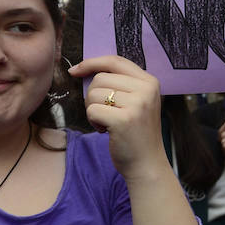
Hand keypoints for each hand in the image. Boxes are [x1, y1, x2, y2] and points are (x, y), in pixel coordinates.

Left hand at [69, 55, 167, 180]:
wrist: (147, 163)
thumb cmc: (136, 133)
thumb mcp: (137, 102)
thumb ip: (121, 84)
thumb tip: (86, 68)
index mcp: (150, 82)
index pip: (115, 61)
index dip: (92, 62)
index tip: (75, 70)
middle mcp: (146, 89)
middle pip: (100, 78)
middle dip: (92, 96)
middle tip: (104, 113)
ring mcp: (137, 104)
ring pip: (93, 94)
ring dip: (92, 110)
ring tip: (107, 122)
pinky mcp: (124, 119)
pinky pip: (92, 110)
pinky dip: (93, 121)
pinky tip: (105, 130)